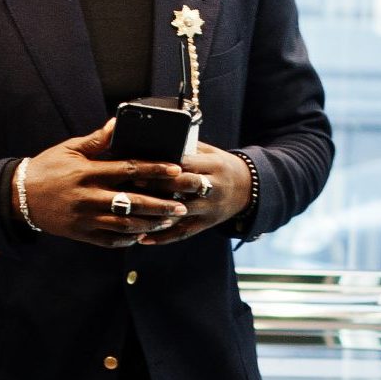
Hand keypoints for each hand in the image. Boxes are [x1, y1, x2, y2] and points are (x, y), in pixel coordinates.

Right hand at [20, 117, 190, 247]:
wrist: (18, 197)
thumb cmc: (47, 168)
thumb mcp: (69, 149)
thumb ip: (97, 140)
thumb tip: (118, 123)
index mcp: (88, 172)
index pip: (128, 169)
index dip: (154, 169)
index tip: (175, 169)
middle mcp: (88, 197)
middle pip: (132, 202)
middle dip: (161, 204)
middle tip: (183, 205)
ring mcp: (85, 219)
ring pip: (125, 225)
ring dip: (150, 224)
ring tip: (170, 222)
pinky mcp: (81, 235)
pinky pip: (110, 240)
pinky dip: (129, 239)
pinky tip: (143, 235)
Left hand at [122, 140, 251, 245]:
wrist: (249, 188)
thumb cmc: (220, 165)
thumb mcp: (210, 152)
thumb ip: (188, 148)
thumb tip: (156, 140)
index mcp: (214, 165)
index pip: (188, 164)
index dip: (165, 165)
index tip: (142, 163)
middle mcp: (215, 187)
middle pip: (184, 186)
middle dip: (158, 185)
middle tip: (132, 183)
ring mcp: (211, 208)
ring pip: (181, 212)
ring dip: (156, 214)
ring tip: (131, 215)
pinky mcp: (207, 224)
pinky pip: (184, 233)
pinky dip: (163, 237)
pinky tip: (143, 240)